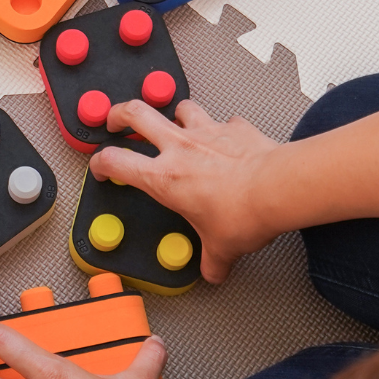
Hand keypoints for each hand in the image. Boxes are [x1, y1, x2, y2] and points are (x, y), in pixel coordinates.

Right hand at [93, 99, 280, 282]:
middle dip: (120, 113)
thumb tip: (213, 270)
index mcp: (164, 178)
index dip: (100, 162)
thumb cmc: (244, 212)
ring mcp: (207, 132)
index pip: (115, 161)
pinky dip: (222, 126)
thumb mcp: (221, 246)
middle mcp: (180, 148)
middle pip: (135, 113)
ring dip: (174, 114)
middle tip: (117, 119)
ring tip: (174, 121)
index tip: (100, 165)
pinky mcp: (234, 127)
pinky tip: (226, 135)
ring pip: (179, 107)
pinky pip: (224, 119)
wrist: (278, 188)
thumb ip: (212, 260)